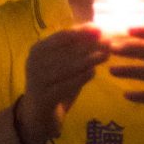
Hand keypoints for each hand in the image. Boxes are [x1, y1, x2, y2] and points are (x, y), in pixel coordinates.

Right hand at [20, 26, 108, 143]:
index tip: (100, 29)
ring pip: (68, 66)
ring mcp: (38, 80)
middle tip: (109, 42)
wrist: (37, 114)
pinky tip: (94, 73)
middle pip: (67, 50)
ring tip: (106, 55)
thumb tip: (97, 29)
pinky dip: (82, 77)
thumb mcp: (61, 63)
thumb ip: (75, 48)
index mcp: (37, 50)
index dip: (82, 32)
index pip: (62, 36)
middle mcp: (34, 63)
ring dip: (89, 59)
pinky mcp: (44, 97)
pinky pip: (67, 84)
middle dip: (90, 45)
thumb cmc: (54, 83)